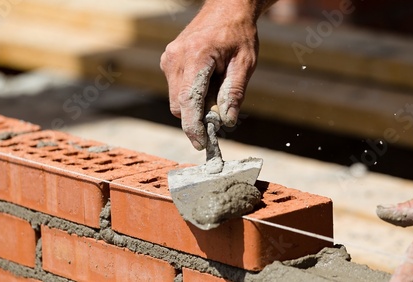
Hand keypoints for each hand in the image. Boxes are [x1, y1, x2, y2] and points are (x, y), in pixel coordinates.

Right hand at [160, 0, 272, 149]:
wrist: (226, 8)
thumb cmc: (238, 34)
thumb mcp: (245, 63)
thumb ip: (233, 93)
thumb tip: (226, 122)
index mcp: (196, 57)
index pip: (189, 102)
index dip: (193, 127)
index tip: (202, 144)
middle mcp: (176, 59)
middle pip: (179, 106)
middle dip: (196, 118)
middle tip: (219, 117)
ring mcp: (168, 59)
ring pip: (177, 99)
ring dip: (195, 106)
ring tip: (216, 89)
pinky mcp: (168, 61)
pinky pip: (176, 89)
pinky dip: (191, 95)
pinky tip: (207, 82)